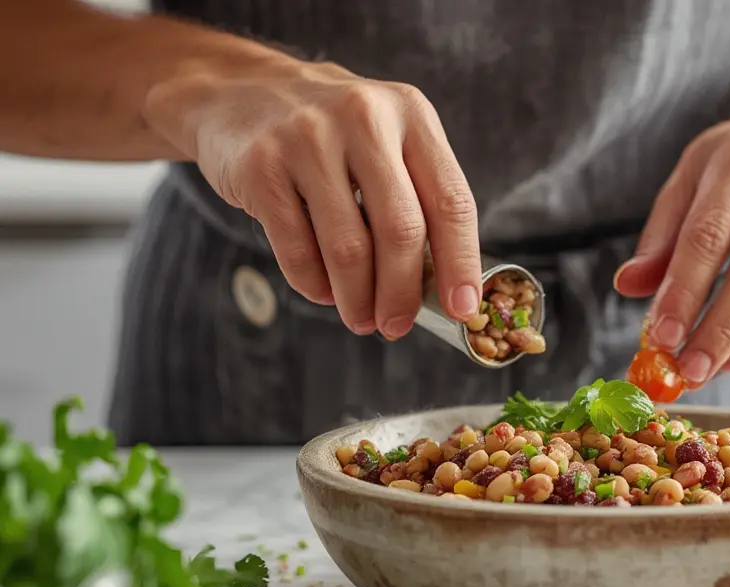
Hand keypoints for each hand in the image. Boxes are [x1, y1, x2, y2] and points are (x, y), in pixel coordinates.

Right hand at [145, 58, 480, 338]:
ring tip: (361, 319)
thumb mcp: (388, 141)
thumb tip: (443, 287)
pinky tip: (323, 291)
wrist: (241, 92)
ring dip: (358, 299)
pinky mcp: (261, 166)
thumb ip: (418, 198)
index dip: (461, 263)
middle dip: (402, 293)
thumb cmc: (334, 135)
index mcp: (411, 115)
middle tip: (396, 326)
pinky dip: (314, 284)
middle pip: (401, 231)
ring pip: (348, 248)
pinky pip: (297, 249)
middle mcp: (364, 119)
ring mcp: (307, 139)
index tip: (462, 308)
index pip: (451, 201)